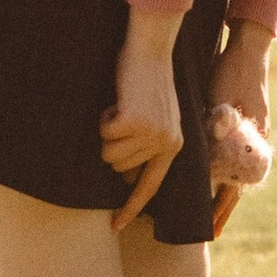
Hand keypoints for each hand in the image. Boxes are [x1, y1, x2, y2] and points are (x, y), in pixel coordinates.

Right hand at [101, 13, 184, 229]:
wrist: (151, 50)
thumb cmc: (147, 82)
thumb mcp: (155, 118)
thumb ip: (145, 147)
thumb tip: (124, 176)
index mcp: (173, 147)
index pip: (149, 187)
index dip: (130, 208)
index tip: (115, 226)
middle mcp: (166, 145)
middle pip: (118, 168)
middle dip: (111, 144)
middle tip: (123, 117)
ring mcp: (151, 134)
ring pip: (109, 153)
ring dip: (107, 131)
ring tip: (123, 108)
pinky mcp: (135, 122)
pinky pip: (104, 133)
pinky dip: (103, 117)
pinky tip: (118, 101)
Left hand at [206, 20, 275, 243]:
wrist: (248, 47)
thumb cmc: (233, 72)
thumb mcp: (223, 100)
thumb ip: (217, 126)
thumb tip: (205, 155)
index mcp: (253, 142)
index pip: (237, 186)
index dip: (223, 209)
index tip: (213, 230)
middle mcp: (255, 143)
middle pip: (237, 184)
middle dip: (223, 208)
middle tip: (212, 232)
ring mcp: (251, 134)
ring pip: (236, 171)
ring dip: (223, 190)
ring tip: (209, 211)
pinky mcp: (243, 125)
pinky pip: (233, 155)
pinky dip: (223, 170)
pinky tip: (212, 176)